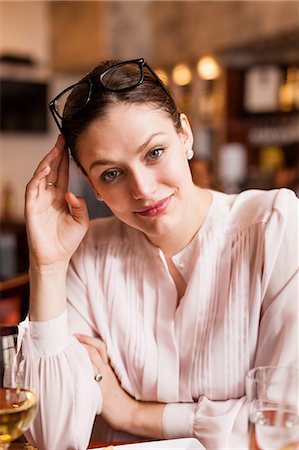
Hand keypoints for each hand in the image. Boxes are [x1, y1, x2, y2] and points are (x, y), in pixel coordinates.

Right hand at [25, 135, 88, 268]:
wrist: (56, 258)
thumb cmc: (67, 241)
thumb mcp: (81, 221)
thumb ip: (81, 206)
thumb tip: (72, 194)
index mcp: (60, 198)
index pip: (62, 174)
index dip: (65, 160)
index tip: (70, 145)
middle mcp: (48, 196)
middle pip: (52, 170)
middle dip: (56, 154)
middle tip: (62, 138)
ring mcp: (39, 201)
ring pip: (41, 176)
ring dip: (47, 162)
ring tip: (55, 149)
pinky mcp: (31, 208)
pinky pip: (33, 189)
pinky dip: (38, 178)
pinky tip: (46, 169)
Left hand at [75, 334, 137, 432]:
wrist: (128, 412)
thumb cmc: (117, 399)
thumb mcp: (111, 382)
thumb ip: (100, 373)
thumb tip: (84, 367)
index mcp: (109, 367)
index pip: (101, 347)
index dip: (88, 339)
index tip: (76, 336)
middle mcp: (106, 370)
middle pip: (95, 350)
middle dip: (82, 341)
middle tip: (69, 338)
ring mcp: (103, 379)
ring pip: (91, 359)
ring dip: (79, 352)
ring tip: (67, 349)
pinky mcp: (99, 390)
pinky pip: (89, 375)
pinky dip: (80, 368)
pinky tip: (70, 367)